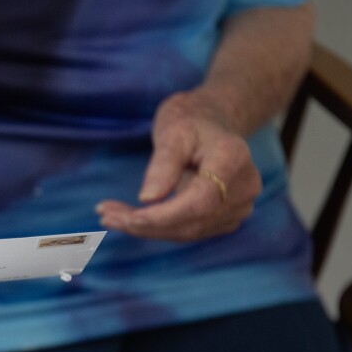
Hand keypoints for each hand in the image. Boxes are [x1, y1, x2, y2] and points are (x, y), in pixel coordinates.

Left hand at [96, 91, 261, 241]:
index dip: (164, 216)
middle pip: (192, 221)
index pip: (200, 201)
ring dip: (146, 229)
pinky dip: (156, 228)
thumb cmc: (189, 120)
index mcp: (233, 159)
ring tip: (109, 216)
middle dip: (146, 225)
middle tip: (105, 216)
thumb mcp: (172, 131)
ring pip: (188, 231)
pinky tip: (128, 219)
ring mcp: (239, 206)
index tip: (129, 218)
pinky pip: (188, 230)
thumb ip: (163, 164)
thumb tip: (148, 199)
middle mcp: (245, 187)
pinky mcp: (226, 218)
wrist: (212, 121)